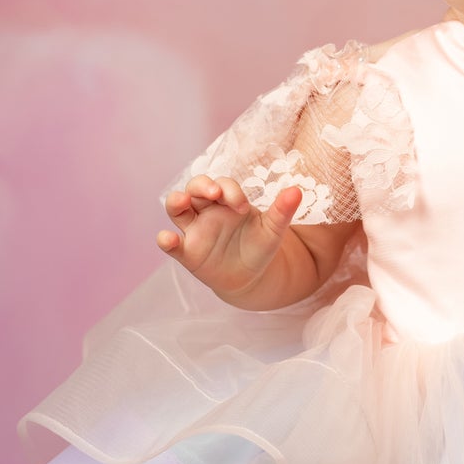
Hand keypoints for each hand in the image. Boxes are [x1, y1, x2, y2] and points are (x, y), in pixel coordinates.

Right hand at [156, 175, 303, 298]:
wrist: (251, 277)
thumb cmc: (259, 247)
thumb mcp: (273, 230)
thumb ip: (282, 211)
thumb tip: (297, 190)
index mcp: (227, 201)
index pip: (223, 185)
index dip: (229, 190)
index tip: (241, 206)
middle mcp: (207, 211)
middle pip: (195, 187)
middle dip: (202, 186)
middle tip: (214, 193)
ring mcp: (195, 230)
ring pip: (177, 208)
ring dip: (176, 201)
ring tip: (182, 201)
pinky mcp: (187, 252)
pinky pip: (172, 244)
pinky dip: (166, 240)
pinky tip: (168, 239)